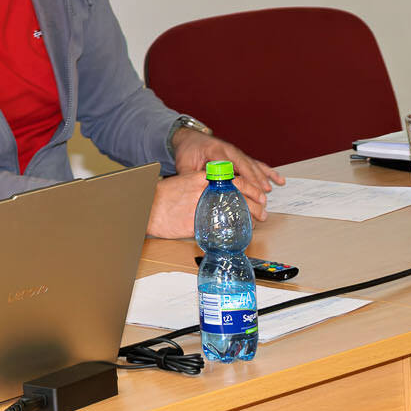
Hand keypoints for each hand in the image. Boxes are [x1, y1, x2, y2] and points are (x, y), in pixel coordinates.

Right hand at [145, 168, 272, 237]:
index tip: (260, 194)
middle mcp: (204, 192)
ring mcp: (201, 208)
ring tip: (257, 220)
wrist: (147, 207)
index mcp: (202, 178)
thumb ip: (202, 185)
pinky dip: (233, 230)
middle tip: (263, 210)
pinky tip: (240, 232)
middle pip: (238, 196)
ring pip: (232, 211)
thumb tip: (217, 190)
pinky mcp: (197, 224)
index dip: (251, 188)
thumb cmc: (164, 196)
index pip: (234, 180)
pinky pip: (220, 227)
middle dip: (255, 204)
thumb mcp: (185, 182)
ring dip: (248, 216)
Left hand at [170, 127, 282, 210]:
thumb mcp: (184, 163)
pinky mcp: (241, 157)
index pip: (227, 163)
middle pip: (244, 165)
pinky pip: (257, 164)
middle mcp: (229, 150)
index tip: (241, 188)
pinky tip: (279, 180)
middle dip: (253, 179)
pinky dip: (268, 172)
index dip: (234, 175)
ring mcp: (237, 153)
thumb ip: (189, 175)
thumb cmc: (189, 150)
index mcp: (214, 150)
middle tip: (260, 194)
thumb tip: (193, 189)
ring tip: (269, 190)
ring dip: (262, 177)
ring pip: (252, 165)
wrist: (191, 138)